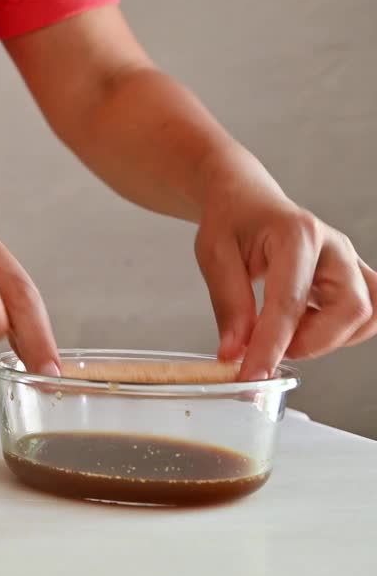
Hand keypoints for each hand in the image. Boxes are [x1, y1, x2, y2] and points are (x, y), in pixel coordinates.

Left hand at [195, 195, 376, 379]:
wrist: (248, 201)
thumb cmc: (232, 222)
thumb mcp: (214, 256)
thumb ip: (228, 305)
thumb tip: (234, 353)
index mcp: (296, 234)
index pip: (290, 301)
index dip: (272, 344)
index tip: (253, 374)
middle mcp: (334, 247)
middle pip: (351, 309)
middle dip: (310, 342)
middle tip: (267, 347)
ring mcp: (350, 262)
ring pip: (367, 316)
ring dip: (327, 340)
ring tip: (284, 332)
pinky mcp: (354, 277)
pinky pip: (367, 315)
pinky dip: (339, 333)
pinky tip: (304, 326)